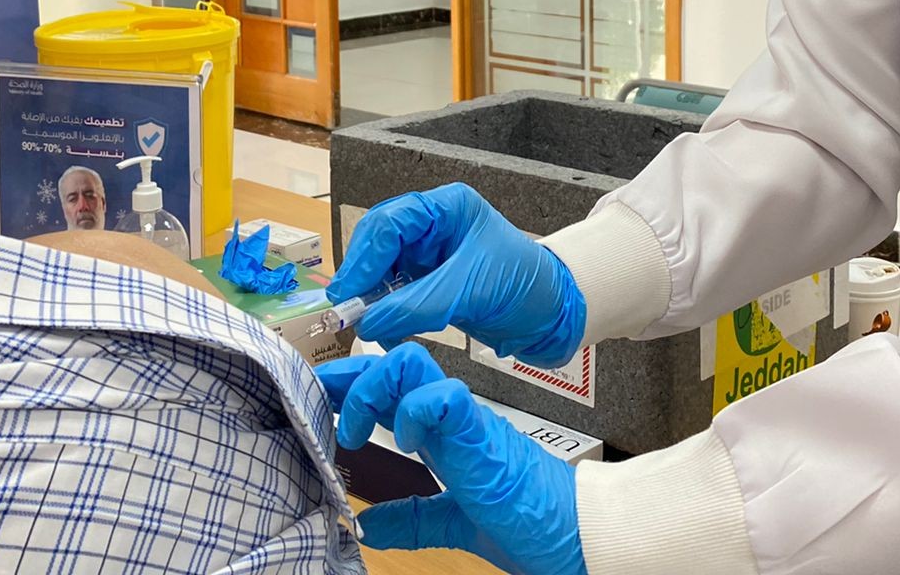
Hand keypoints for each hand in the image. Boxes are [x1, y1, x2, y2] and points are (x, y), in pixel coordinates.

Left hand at [319, 344, 585, 574]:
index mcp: (445, 434)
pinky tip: (406, 441)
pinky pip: (444, 397)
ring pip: (410, 366)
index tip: (319, 399)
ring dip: (373, 390)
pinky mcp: (482, 433)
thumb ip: (414, 518)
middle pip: (394, 364)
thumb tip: (369, 523)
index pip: (392, 390)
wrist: (579, 535)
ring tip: (358, 431)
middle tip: (323, 404)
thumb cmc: (529, 521)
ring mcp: (467, 420)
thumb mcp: (455, 522)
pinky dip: (414, 410)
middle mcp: (453, 417)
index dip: (352, 388)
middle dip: (350, 377)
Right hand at [327, 183, 584, 366]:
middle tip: (346, 310)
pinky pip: (395, 292)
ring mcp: (430, 254)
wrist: (555, 315)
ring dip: (372, 297)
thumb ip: (416, 305)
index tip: (348, 292)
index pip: (390, 222)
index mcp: (446, 208)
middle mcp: (433, 225)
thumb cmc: (522, 287)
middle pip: (379, 243)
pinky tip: (386, 330)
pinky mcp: (430, 282)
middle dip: (363, 275)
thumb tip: (365, 322)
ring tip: (367, 325)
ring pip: (382, 269)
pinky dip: (386, 312)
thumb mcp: (469, 291)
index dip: (364, 257)